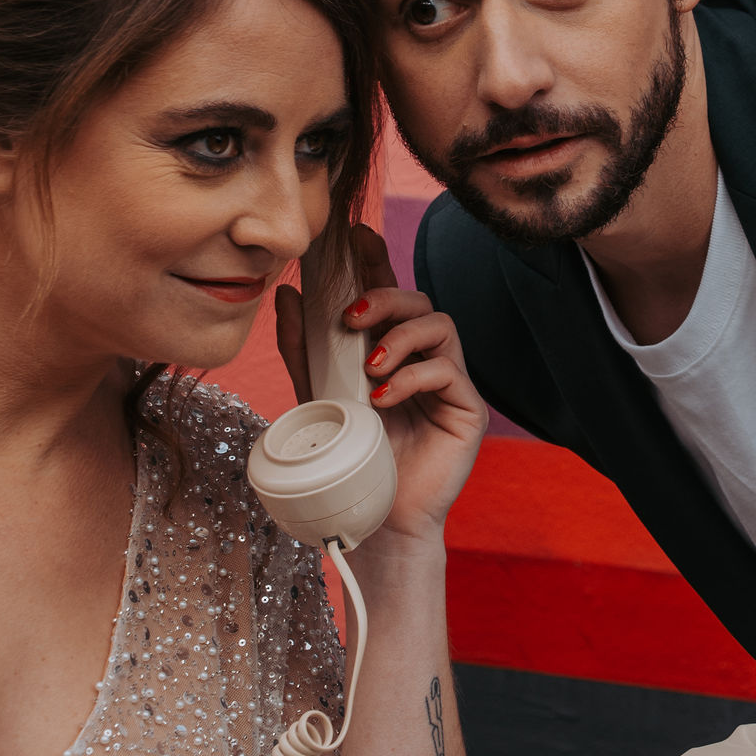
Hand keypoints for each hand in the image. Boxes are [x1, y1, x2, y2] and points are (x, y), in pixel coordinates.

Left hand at [276, 225, 486, 543]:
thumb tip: (287, 294)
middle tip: (352, 318)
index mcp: (389, 350)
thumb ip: (303, 348)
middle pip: (418, 300)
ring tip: (370, 368)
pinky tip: (385, 398)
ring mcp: (449, 382)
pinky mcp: (468, 408)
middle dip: (385, 298)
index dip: (376, 260)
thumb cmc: (350, 460)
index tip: (355, 234)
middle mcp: (422, 359)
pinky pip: (449, 371)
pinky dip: (412, 378)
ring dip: (400, 338)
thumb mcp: (316, 396)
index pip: (387, 293)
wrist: (375, 521)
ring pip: (441, 325)